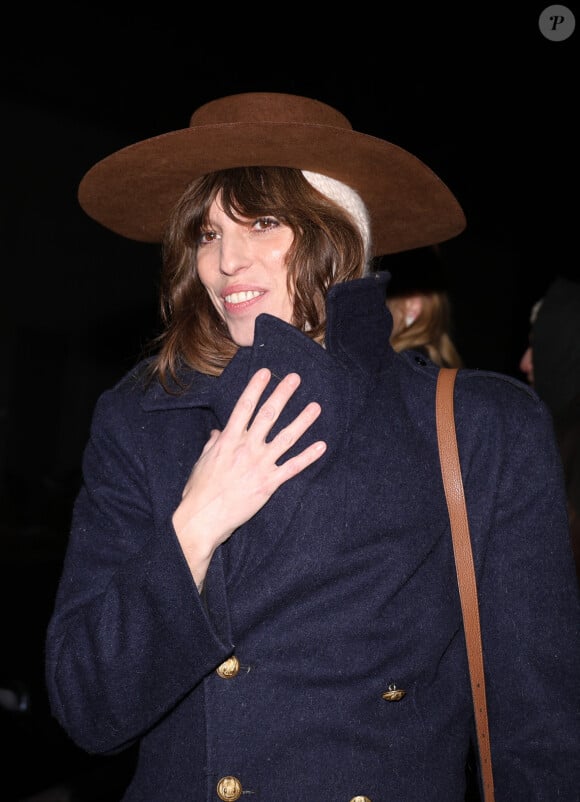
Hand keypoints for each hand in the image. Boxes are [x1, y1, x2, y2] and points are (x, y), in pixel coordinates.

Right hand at [173, 368, 325, 588]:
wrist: (202, 518)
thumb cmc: (198, 490)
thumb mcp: (202, 461)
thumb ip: (213, 444)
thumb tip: (217, 432)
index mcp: (228, 439)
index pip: (244, 406)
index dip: (256, 388)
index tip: (266, 372)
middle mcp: (246, 448)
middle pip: (268, 415)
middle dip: (282, 395)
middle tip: (294, 378)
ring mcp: (259, 465)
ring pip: (286, 438)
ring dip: (302, 421)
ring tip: (315, 407)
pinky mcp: (269, 483)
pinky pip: (292, 467)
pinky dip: (308, 456)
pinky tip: (321, 445)